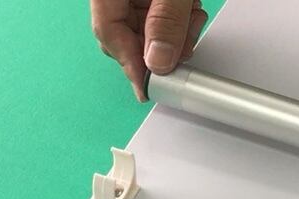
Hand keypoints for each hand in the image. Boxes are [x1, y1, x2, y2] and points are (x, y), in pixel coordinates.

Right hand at [91, 0, 207, 101]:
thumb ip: (165, 21)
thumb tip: (159, 62)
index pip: (108, 31)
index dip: (130, 63)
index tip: (147, 88)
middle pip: (127, 34)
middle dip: (160, 48)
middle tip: (182, 50)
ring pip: (145, 29)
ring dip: (175, 33)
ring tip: (191, 18)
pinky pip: (157, 16)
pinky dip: (178, 20)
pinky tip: (190, 10)